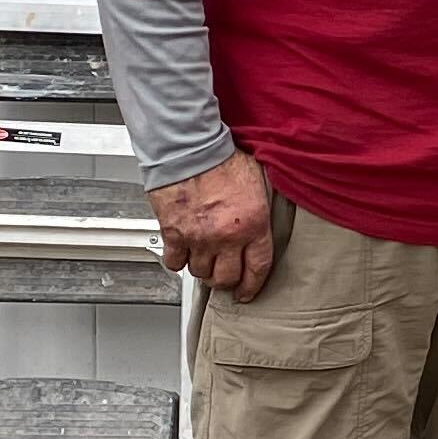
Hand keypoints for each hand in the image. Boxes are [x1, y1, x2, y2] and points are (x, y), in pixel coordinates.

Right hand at [152, 150, 274, 301]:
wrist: (190, 147)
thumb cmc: (224, 158)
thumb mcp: (259, 183)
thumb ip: (261, 210)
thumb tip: (263, 223)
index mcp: (254, 225)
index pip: (258, 268)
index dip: (252, 285)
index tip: (247, 292)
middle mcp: (226, 237)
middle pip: (226, 277)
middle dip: (226, 280)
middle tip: (224, 276)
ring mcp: (198, 238)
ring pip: (200, 273)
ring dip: (203, 270)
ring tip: (204, 261)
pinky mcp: (174, 233)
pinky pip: (175, 262)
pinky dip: (178, 261)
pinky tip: (182, 253)